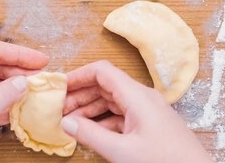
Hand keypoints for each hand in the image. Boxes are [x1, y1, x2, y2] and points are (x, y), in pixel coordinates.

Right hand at [61, 61, 211, 162]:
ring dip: (89, 108)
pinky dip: (102, 120)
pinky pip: (120, 115)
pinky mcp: (149, 125)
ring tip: (69, 121)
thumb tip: (66, 121)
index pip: (102, 71)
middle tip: (58, 108)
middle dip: (80, 94)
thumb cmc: (166, 162)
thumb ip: (91, 135)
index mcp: (137, 95)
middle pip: (105, 85)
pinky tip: (89, 132)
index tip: (58, 87)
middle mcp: (142, 97)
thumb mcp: (122, 151)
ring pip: (111, 101)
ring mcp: (146, 111)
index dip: (78, 75)